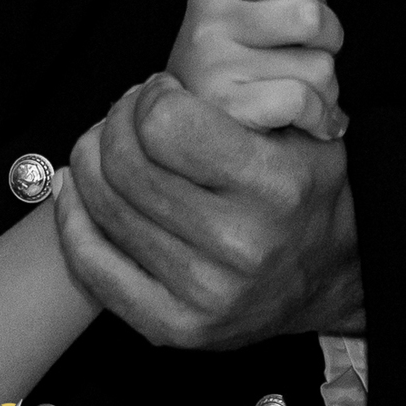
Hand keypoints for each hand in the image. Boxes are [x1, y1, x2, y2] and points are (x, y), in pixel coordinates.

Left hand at [57, 74, 363, 348]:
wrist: (334, 275)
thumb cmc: (306, 184)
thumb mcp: (304, 124)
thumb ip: (247, 92)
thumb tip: (169, 76)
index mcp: (274, 185)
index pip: (164, 122)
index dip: (152, 95)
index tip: (162, 91)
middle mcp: (240, 245)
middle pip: (125, 162)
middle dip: (116, 119)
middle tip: (129, 112)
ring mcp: (206, 293)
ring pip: (104, 205)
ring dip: (90, 160)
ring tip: (106, 143)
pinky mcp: (176, 329)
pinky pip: (94, 268)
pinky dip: (71, 220)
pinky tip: (74, 189)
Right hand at [167, 0, 346, 139]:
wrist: (192, 142)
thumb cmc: (239, 66)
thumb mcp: (247, 14)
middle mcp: (207, 15)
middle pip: (308, 12)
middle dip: (330, 36)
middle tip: (312, 49)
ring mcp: (214, 59)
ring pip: (318, 65)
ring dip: (327, 85)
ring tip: (305, 90)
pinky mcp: (228, 104)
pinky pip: (304, 100)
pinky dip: (322, 117)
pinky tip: (316, 121)